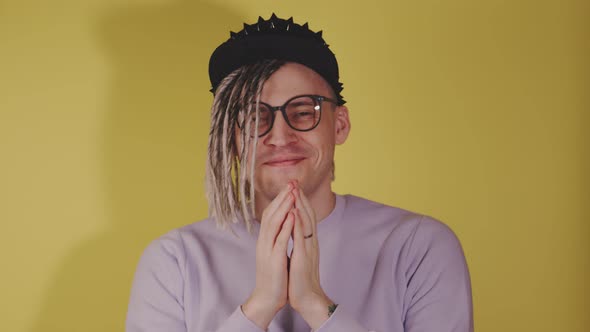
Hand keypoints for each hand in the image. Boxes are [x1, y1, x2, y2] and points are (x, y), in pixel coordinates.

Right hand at [242, 182, 295, 328]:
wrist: (267, 299)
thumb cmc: (274, 277)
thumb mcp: (274, 254)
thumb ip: (277, 239)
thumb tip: (284, 225)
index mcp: (265, 240)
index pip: (270, 214)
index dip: (279, 200)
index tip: (289, 187)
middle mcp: (264, 242)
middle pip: (270, 214)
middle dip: (281, 198)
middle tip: (291, 183)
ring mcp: (267, 250)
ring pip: (274, 223)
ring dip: (283, 207)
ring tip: (292, 193)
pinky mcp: (273, 260)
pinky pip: (280, 239)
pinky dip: (286, 226)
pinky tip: (293, 215)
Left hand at [288, 182, 333, 329]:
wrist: (307, 299)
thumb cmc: (301, 279)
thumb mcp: (299, 255)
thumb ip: (298, 242)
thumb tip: (294, 229)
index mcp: (308, 242)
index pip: (305, 216)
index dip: (300, 201)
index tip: (294, 187)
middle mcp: (311, 242)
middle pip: (308, 214)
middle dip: (301, 197)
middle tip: (294, 180)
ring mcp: (308, 249)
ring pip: (306, 222)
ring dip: (300, 204)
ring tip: (295, 190)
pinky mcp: (303, 257)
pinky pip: (301, 237)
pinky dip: (298, 223)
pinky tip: (294, 212)